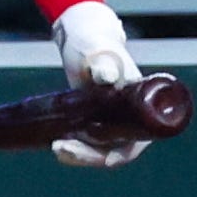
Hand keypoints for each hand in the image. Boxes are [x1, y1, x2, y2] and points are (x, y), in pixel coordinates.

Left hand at [51, 1, 149, 168]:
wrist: (82, 37)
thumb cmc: (95, 43)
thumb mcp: (99, 53)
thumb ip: (103, 64)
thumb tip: (106, 78)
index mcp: (141, 105)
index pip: (136, 143)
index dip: (119, 154)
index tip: (102, 159)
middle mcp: (129, 118)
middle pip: (115, 150)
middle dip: (90, 156)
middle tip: (60, 148)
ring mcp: (110, 120)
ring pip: (99, 148)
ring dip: (79, 154)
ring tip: (56, 147)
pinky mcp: (92, 118)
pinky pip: (86, 140)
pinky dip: (73, 145)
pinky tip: (55, 143)